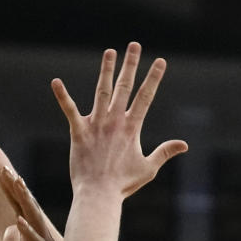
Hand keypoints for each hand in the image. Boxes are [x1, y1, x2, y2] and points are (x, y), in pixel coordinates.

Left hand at [0, 168, 56, 240]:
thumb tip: (10, 227)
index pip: (21, 211)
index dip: (12, 193)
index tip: (3, 173)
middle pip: (28, 211)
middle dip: (17, 190)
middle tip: (5, 169)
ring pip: (34, 223)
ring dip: (24, 204)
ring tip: (15, 184)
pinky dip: (26, 234)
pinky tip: (17, 221)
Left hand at [52, 43, 186, 198]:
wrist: (99, 195)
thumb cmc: (123, 184)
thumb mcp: (148, 168)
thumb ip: (165, 152)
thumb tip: (184, 145)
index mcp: (132, 128)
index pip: (146, 97)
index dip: (154, 78)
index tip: (161, 61)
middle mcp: (115, 121)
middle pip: (125, 87)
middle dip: (131, 64)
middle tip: (135, 45)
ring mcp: (96, 125)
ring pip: (102, 91)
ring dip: (106, 70)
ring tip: (110, 52)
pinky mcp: (79, 132)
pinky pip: (69, 110)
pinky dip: (62, 96)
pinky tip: (55, 82)